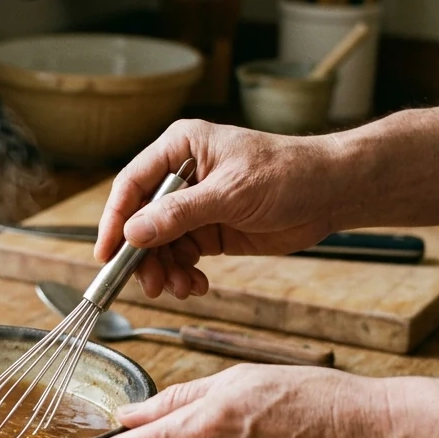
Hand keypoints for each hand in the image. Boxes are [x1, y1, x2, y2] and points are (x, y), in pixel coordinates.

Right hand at [96, 120, 344, 299]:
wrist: (332, 192)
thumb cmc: (289, 173)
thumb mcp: (231, 193)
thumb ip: (180, 214)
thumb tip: (133, 232)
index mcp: (180, 148)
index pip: (132, 185)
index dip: (115, 221)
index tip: (106, 254)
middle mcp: (180, 175)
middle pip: (141, 221)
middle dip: (144, 256)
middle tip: (151, 284)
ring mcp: (194, 205)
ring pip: (159, 244)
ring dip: (166, 270)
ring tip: (181, 289)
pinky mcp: (208, 230)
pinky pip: (182, 256)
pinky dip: (184, 274)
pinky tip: (196, 285)